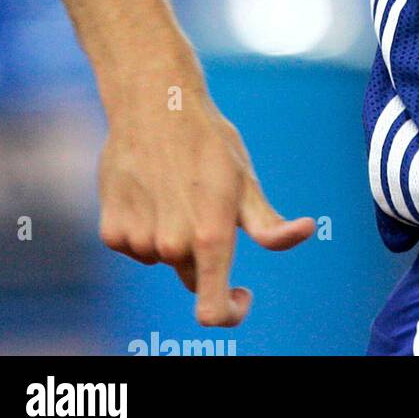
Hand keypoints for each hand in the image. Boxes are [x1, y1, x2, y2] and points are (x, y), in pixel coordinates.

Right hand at [99, 94, 314, 326]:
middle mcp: (171, 245)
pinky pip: (135, 245)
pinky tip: (150, 189)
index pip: (211, 309)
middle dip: (203, 250)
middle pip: (192, 274)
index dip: (230, 313)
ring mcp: (137, 240)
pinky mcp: (110, 231)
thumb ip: (270, 224)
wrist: (155, 104)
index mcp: (210, 236)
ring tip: (176, 187)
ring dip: (173, 235)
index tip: (241, 296)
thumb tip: (307, 231)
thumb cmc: (210, 142)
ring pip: (163, 257)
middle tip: (206, 200)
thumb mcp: (246, 181)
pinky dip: (145, 226)